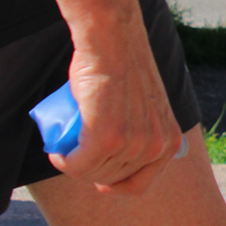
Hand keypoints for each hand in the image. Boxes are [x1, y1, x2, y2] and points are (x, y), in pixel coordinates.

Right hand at [57, 19, 185, 195]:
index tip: (96, 177)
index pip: (138, 185)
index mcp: (170, 142)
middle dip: (88, 171)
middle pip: (110, 179)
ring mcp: (132, 144)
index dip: (113, 186)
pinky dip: (62, 161)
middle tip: (73, 151)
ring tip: (63, 147)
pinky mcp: (106, 138)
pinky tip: (56, 153)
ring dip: (72, 164)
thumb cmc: (124, 66)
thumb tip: (121, 150)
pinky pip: (77, 164)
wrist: (113, 40)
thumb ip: (145, 128)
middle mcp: (156, 147)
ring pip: (91, 171)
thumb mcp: (148, 106)